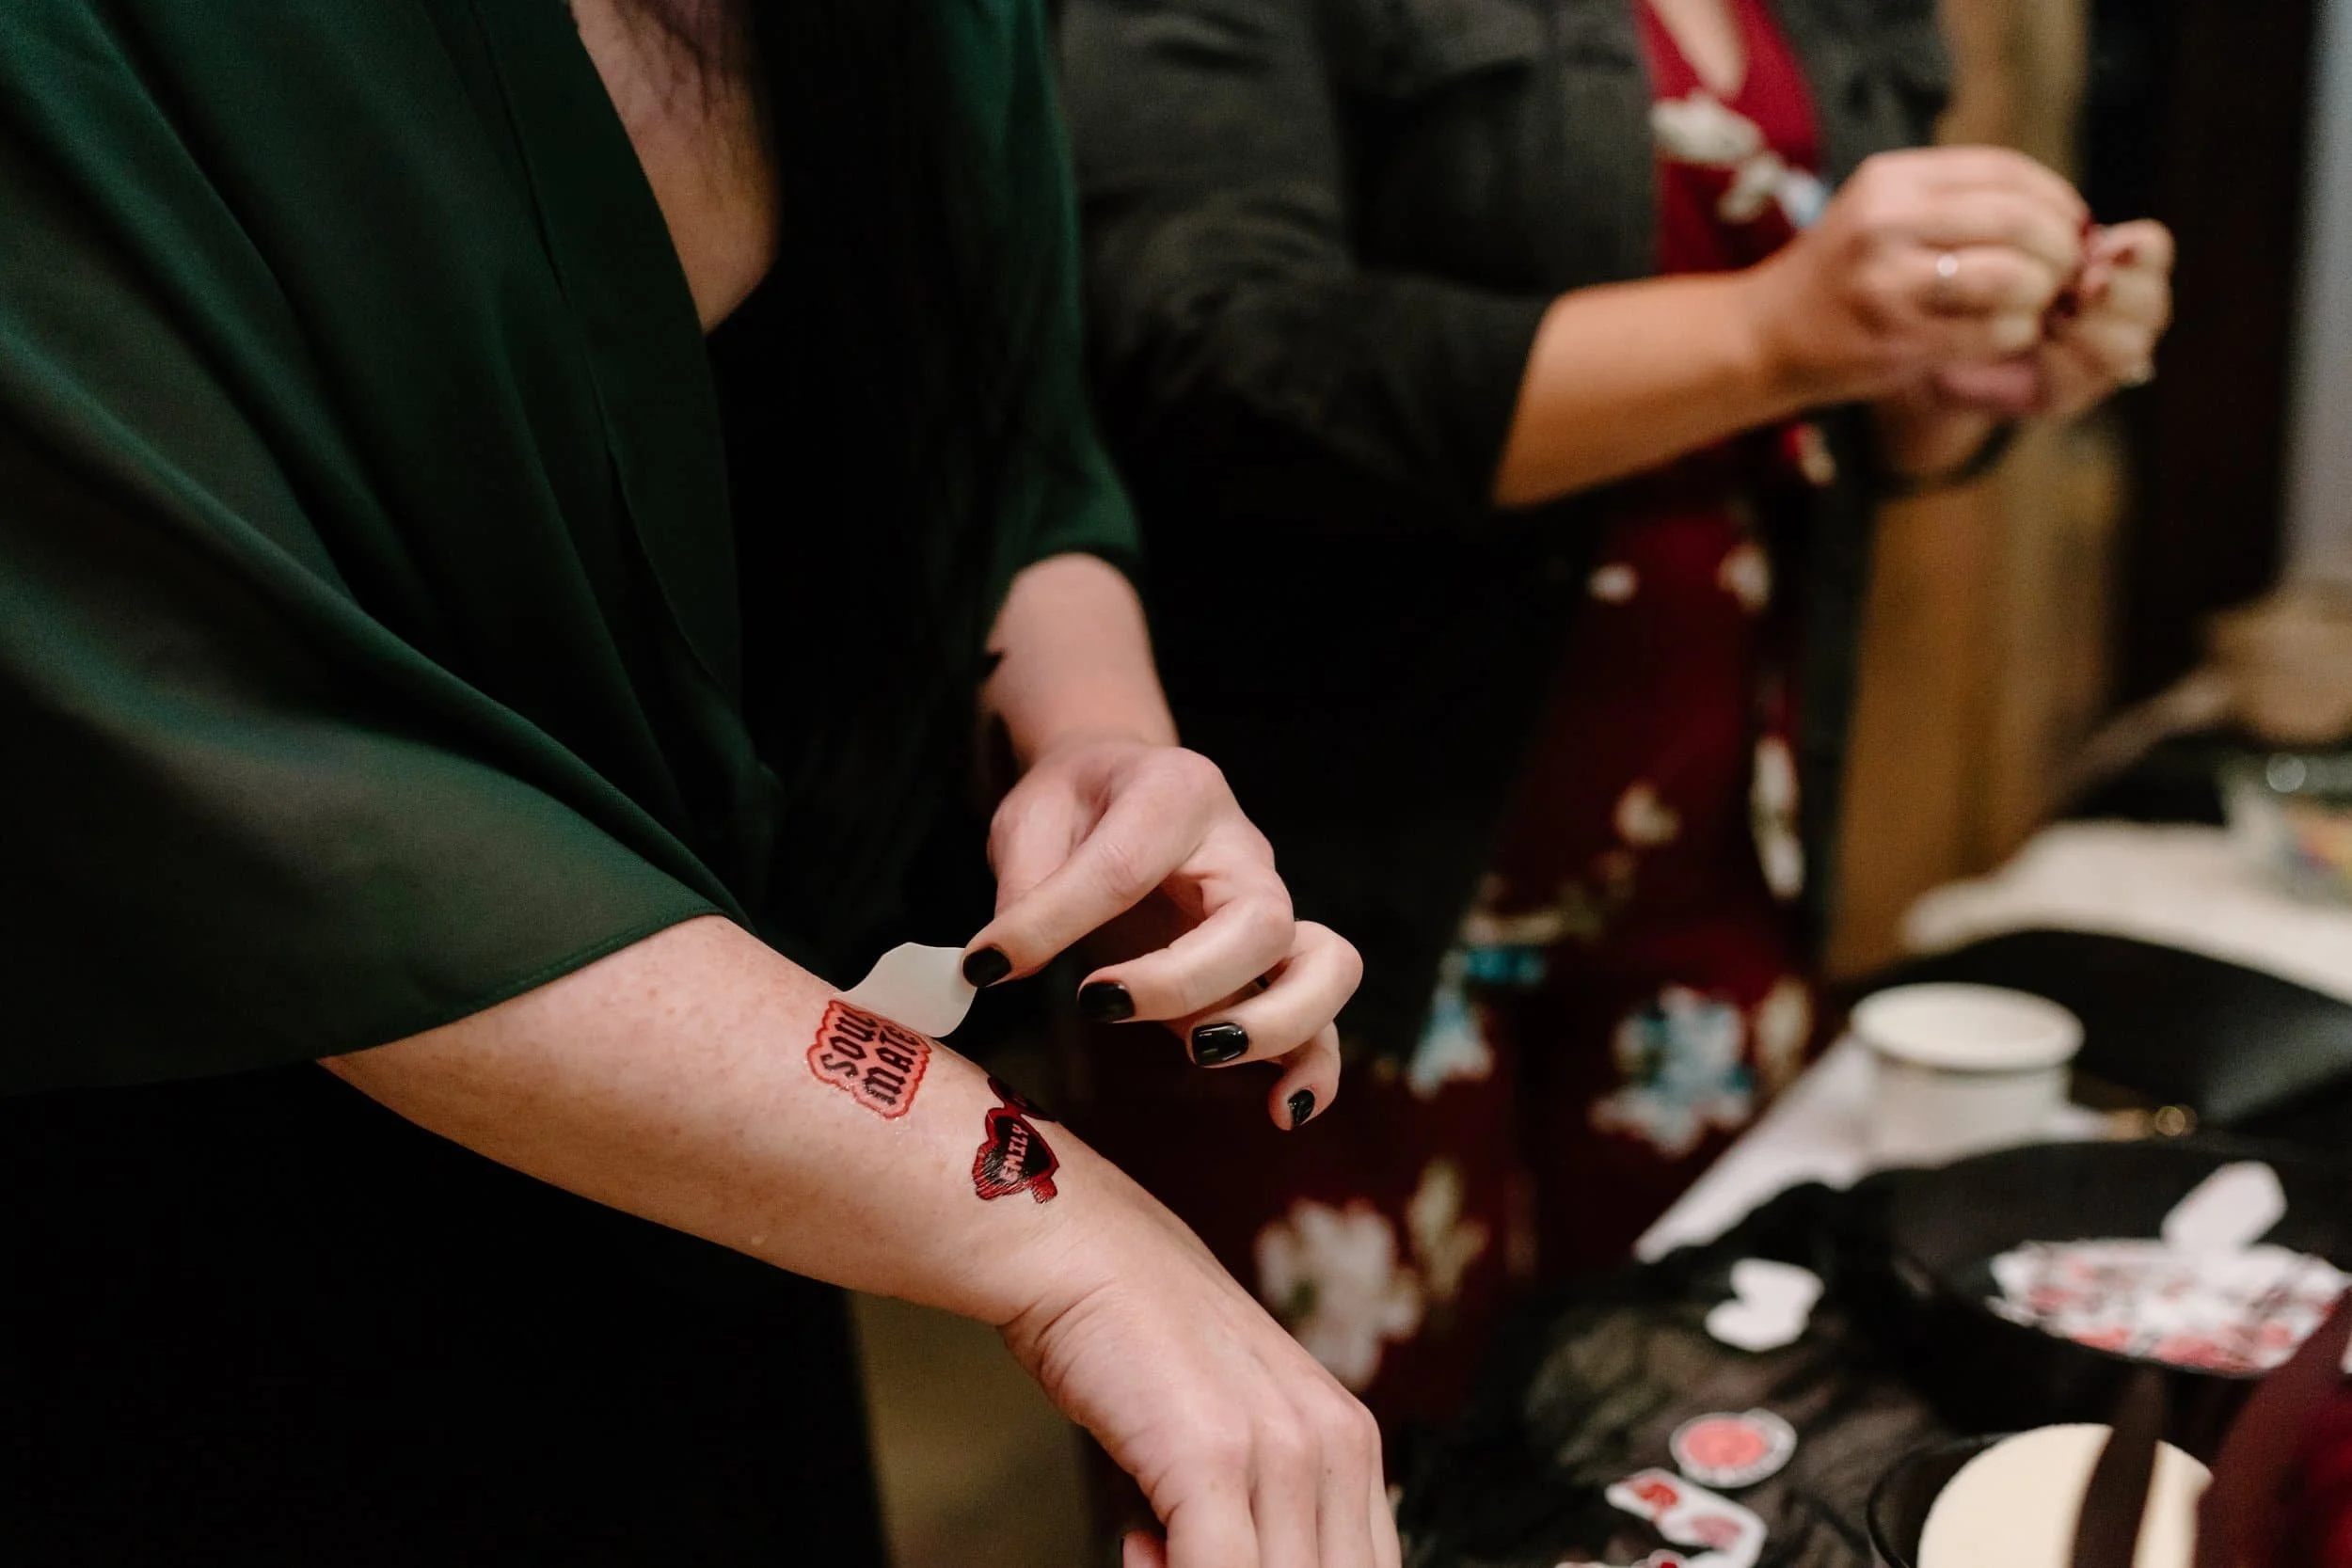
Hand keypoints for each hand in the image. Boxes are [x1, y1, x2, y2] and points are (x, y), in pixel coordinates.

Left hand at [963, 733, 1361, 1129]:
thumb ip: (1025, 887)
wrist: (1121, 787)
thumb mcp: (1032, 820)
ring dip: (1275, 1022)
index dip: (1054, 923)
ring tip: (1201, 1053)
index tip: (988, 966)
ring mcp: (1270, 913)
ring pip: (1326, 966)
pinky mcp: (1270, 972)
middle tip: (1099, 1002)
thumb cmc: (1077, 806)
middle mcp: (1243, 853)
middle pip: (1259, 920)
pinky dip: (1312, 1068)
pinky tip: (1279, 1109)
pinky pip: (1322, 1019)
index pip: (1123, 867)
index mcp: (1177, 793)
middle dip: (1182, 980)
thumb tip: (1003, 965)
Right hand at [1002, 1182, 1401, 1567]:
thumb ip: (1269, 1497)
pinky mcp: (1216, 1453)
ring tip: (1154, 1550)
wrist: (1086, 1255)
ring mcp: (1281, 1448)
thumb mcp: (1240, 1418)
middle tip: (1183, 1555)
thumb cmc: (1144, 1335)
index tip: (1229, 1554)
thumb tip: (1246, 1561)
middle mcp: (1332, 1443)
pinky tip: (1137, 1543)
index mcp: (1351, 1439)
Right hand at [1742, 146, 2087, 403]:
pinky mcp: (1894, 339)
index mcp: (1890, 180)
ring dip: (2041, 293)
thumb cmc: (1840, 275)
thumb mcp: (1883, 212)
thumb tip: (2058, 212)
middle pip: (2017, 220)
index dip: (2056, 198)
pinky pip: (1990, 331)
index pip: (2005, 171)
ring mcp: (1887, 283)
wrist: (1761, 335)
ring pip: (2011, 276)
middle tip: (2064, 272)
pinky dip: (2014, 333)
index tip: (2071, 224)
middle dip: (2059, 249)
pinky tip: (2006, 334)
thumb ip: (1955, 202)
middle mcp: (1886, 223)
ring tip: (2036, 303)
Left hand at [1925, 219, 2174, 419]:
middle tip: (2069, 289)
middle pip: (2149, 302)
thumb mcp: (2016, 244)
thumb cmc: (1984, 277)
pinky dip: (2054, 357)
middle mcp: (2126, 315)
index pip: (2153, 250)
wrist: (1941, 332)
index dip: (2135, 249)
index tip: (2098, 249)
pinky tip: (2029, 339)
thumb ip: (2054, 235)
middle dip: (2110, 294)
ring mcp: (2102, 361)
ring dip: (2082, 326)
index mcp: (2122, 265)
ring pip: (2126, 346)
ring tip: (2046, 312)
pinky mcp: (2066, 395)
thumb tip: (2085, 235)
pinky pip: (2078, 379)